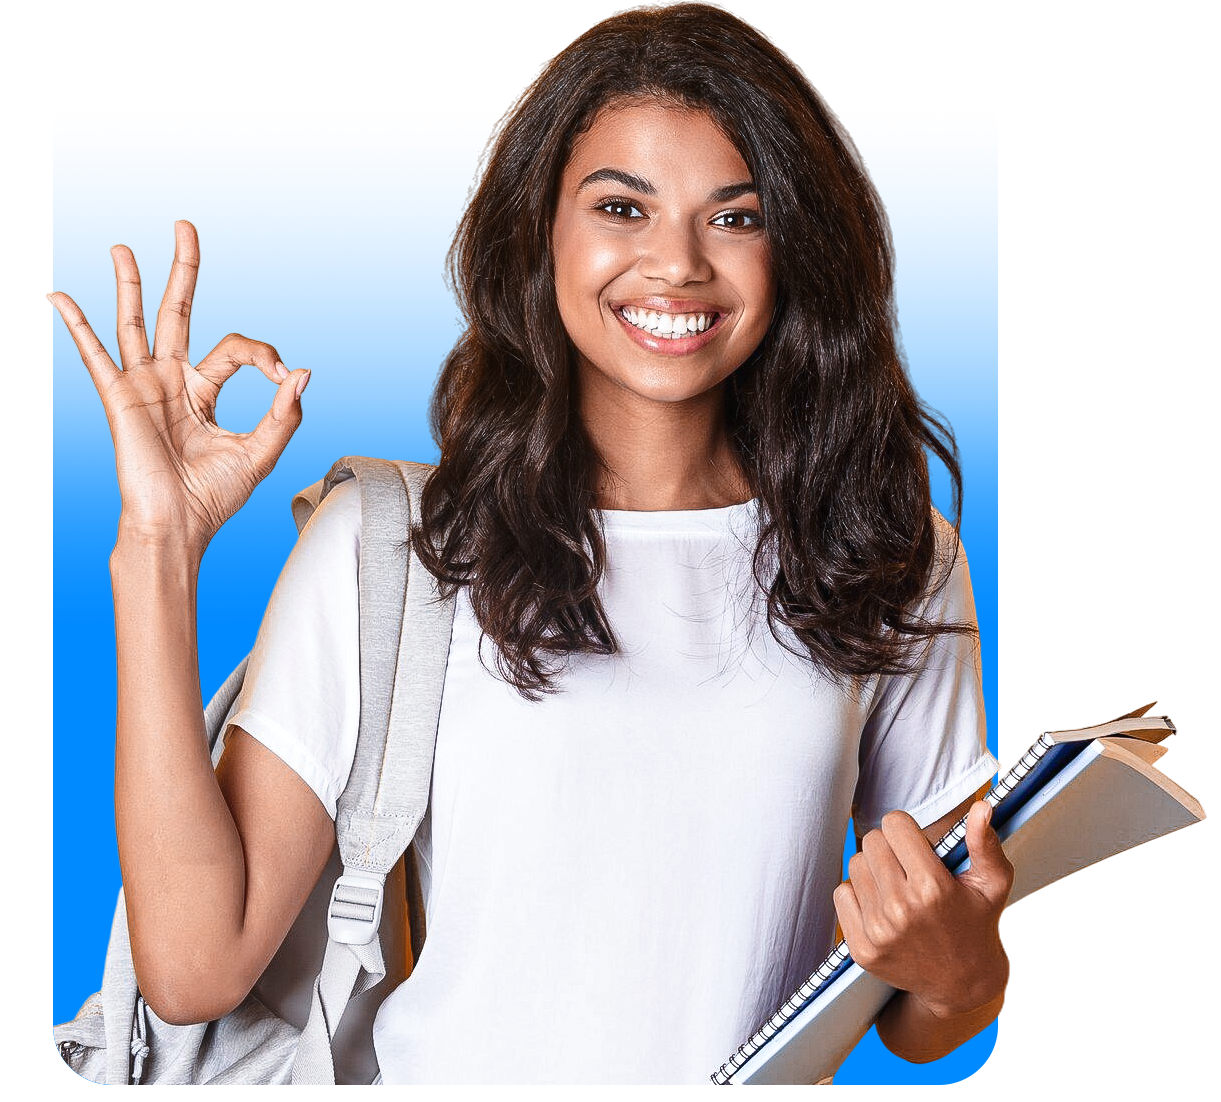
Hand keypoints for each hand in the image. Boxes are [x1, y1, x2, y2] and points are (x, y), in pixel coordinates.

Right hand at [48, 220, 309, 553]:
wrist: (180, 525)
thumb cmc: (215, 496)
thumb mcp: (262, 451)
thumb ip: (285, 412)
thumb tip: (305, 371)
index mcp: (205, 391)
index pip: (236, 348)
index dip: (264, 354)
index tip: (283, 376)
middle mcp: (172, 381)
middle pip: (177, 312)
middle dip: (182, 270)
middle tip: (185, 226)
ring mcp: (144, 386)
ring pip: (135, 322)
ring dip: (129, 283)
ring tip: (121, 246)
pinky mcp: (120, 398)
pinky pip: (94, 355)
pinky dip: (77, 325)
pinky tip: (59, 297)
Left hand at [833, 802, 1013, 1017]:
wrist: (963, 983)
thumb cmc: (977, 924)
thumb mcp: (992, 884)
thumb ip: (984, 843)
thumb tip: (981, 807)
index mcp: (932, 888)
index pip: (894, 824)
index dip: (906, 831)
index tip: (917, 845)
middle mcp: (901, 909)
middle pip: (872, 842)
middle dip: (890, 848)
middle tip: (908, 868)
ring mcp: (878, 931)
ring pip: (855, 866)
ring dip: (873, 871)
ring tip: (898, 887)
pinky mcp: (861, 949)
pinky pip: (841, 894)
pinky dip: (858, 895)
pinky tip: (882, 907)